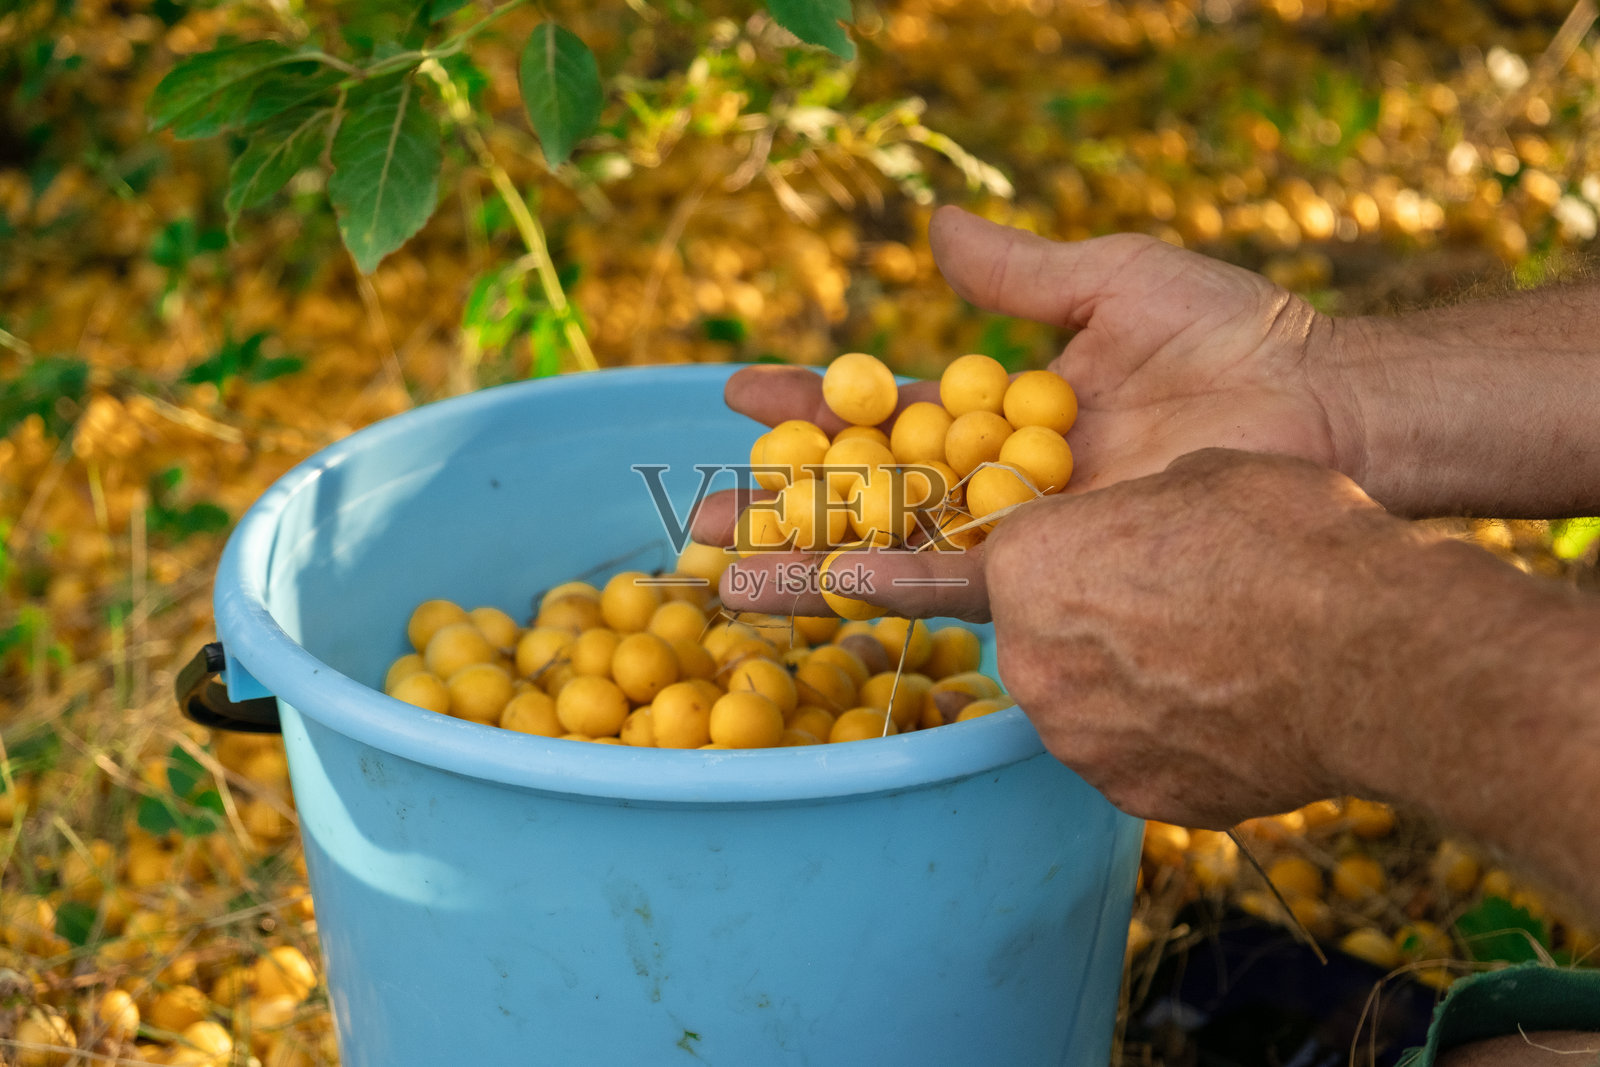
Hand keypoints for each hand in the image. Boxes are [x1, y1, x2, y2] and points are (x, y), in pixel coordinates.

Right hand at [692, 207, 1353, 619]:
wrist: (1321, 405)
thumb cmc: (1231, 335)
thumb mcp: (1110, 280)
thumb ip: (1016, 272)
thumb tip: (933, 225)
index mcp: (999, 410)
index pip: (883, 409)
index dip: (812, 404)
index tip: (739, 391)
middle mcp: (999, 480)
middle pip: (870, 492)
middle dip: (784, 501)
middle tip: (700, 512)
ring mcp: (1026, 531)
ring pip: (894, 546)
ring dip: (807, 557)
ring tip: (723, 568)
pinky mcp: (1058, 572)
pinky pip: (956, 582)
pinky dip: (882, 585)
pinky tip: (817, 588)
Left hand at [983, 448, 1433, 827]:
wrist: (1373, 654)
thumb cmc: (1288, 541)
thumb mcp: (1203, 475)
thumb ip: (1140, 509)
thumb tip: (1147, 525)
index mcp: (1028, 566)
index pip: (989, 561)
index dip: (1003, 558)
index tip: (948, 574)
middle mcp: (1032, 661)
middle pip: (1042, 635)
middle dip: (1089, 621)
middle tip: (1173, 604)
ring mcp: (1081, 741)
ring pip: (1088, 703)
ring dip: (1130, 686)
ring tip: (1219, 661)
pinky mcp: (1137, 797)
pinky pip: (1139, 757)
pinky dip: (1173, 741)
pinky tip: (1235, 712)